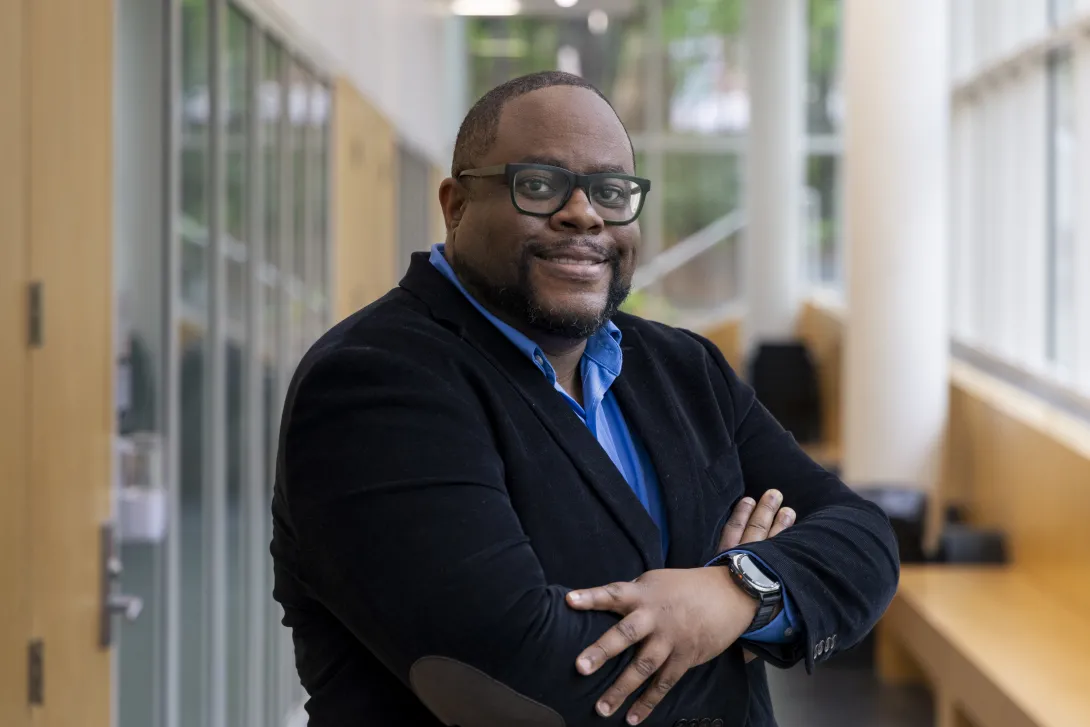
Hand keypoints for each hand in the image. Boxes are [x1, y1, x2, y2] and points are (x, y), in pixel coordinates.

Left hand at [565, 490, 794, 723]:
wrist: (729, 593)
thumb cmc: (684, 587)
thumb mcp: (655, 581)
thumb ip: (631, 596)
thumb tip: (601, 605)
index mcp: (643, 594)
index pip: (612, 593)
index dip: (591, 597)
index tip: (569, 601)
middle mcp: (655, 616)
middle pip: (626, 633)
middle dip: (602, 650)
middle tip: (581, 667)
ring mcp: (671, 639)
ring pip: (643, 667)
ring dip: (621, 689)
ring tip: (601, 708)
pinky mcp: (686, 657)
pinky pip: (664, 683)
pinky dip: (648, 702)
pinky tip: (632, 718)